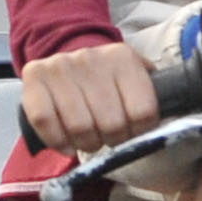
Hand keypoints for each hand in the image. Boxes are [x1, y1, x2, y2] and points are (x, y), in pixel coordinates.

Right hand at [18, 44, 157, 155]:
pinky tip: (67, 142)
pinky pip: (46, 122)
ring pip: (80, 128)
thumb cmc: (106, 80)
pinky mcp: (34, 77)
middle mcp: (91, 58)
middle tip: (107, 137)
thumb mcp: (135, 80)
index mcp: (123, 58)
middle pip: (111, 124)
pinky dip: (59, 141)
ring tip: (88, 139)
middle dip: (111, 141)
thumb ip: (151, 99)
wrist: (68, 56)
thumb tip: (167, 127)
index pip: (143, 112)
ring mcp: (60, 66)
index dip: (139, 133)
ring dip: (86, 144)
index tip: (132, 132)